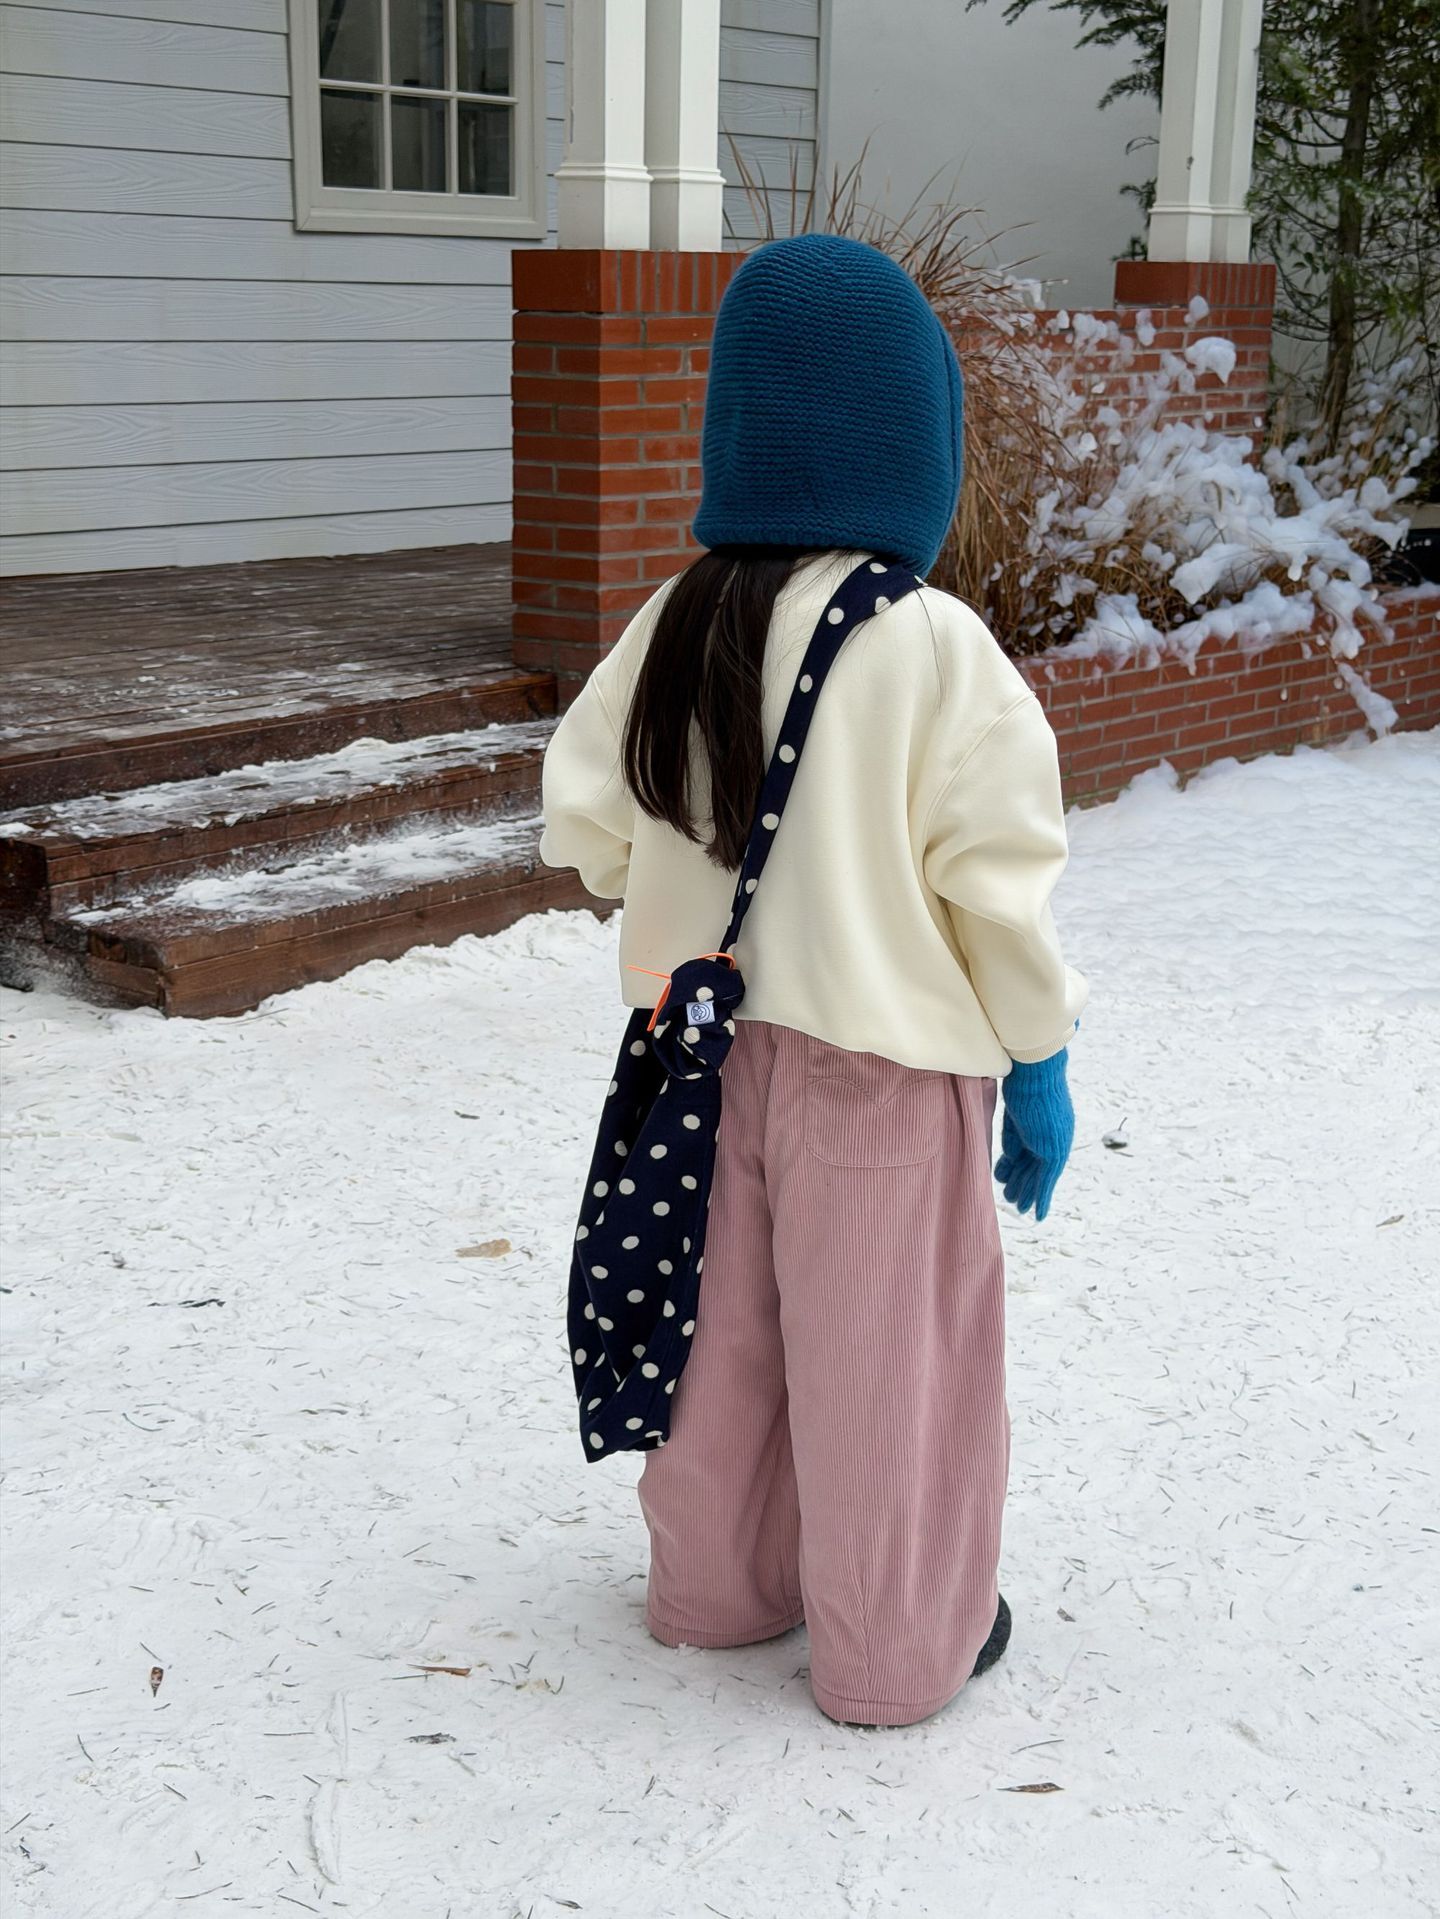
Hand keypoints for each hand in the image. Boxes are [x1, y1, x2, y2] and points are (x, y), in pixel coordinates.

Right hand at [995, 1048, 1073, 1221]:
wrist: (1036, 1072)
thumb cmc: (1023, 1081)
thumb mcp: (1016, 1112)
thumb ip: (1015, 1136)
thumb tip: (1011, 1158)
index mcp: (1048, 1124)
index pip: (1030, 1150)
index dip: (1017, 1165)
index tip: (1005, 1175)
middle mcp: (1056, 1137)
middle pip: (1035, 1166)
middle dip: (1022, 1183)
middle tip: (1013, 1200)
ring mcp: (1055, 1145)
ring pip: (1038, 1177)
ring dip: (1026, 1193)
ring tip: (1017, 1207)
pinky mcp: (1053, 1153)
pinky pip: (1046, 1182)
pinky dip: (1041, 1199)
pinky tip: (1038, 1215)